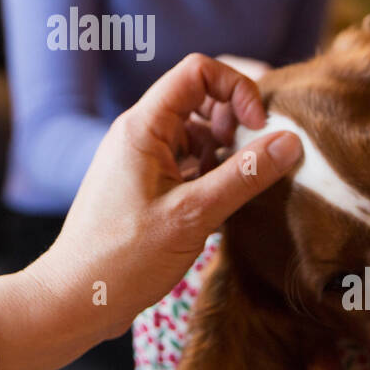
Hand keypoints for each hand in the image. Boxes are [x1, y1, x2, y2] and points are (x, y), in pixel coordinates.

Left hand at [0, 55, 302, 369]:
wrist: (77, 299)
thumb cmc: (124, 259)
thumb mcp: (194, 215)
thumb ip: (245, 176)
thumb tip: (292, 141)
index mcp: (143, 127)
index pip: (198, 70)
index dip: (237, 88)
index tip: (258, 127)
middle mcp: (140, 135)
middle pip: (201, 99)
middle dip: (237, 122)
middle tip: (257, 160)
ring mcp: (142, 161)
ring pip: (198, 134)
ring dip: (227, 152)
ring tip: (241, 188)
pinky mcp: (146, 187)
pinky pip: (188, 163)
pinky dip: (213, 175)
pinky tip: (224, 205)